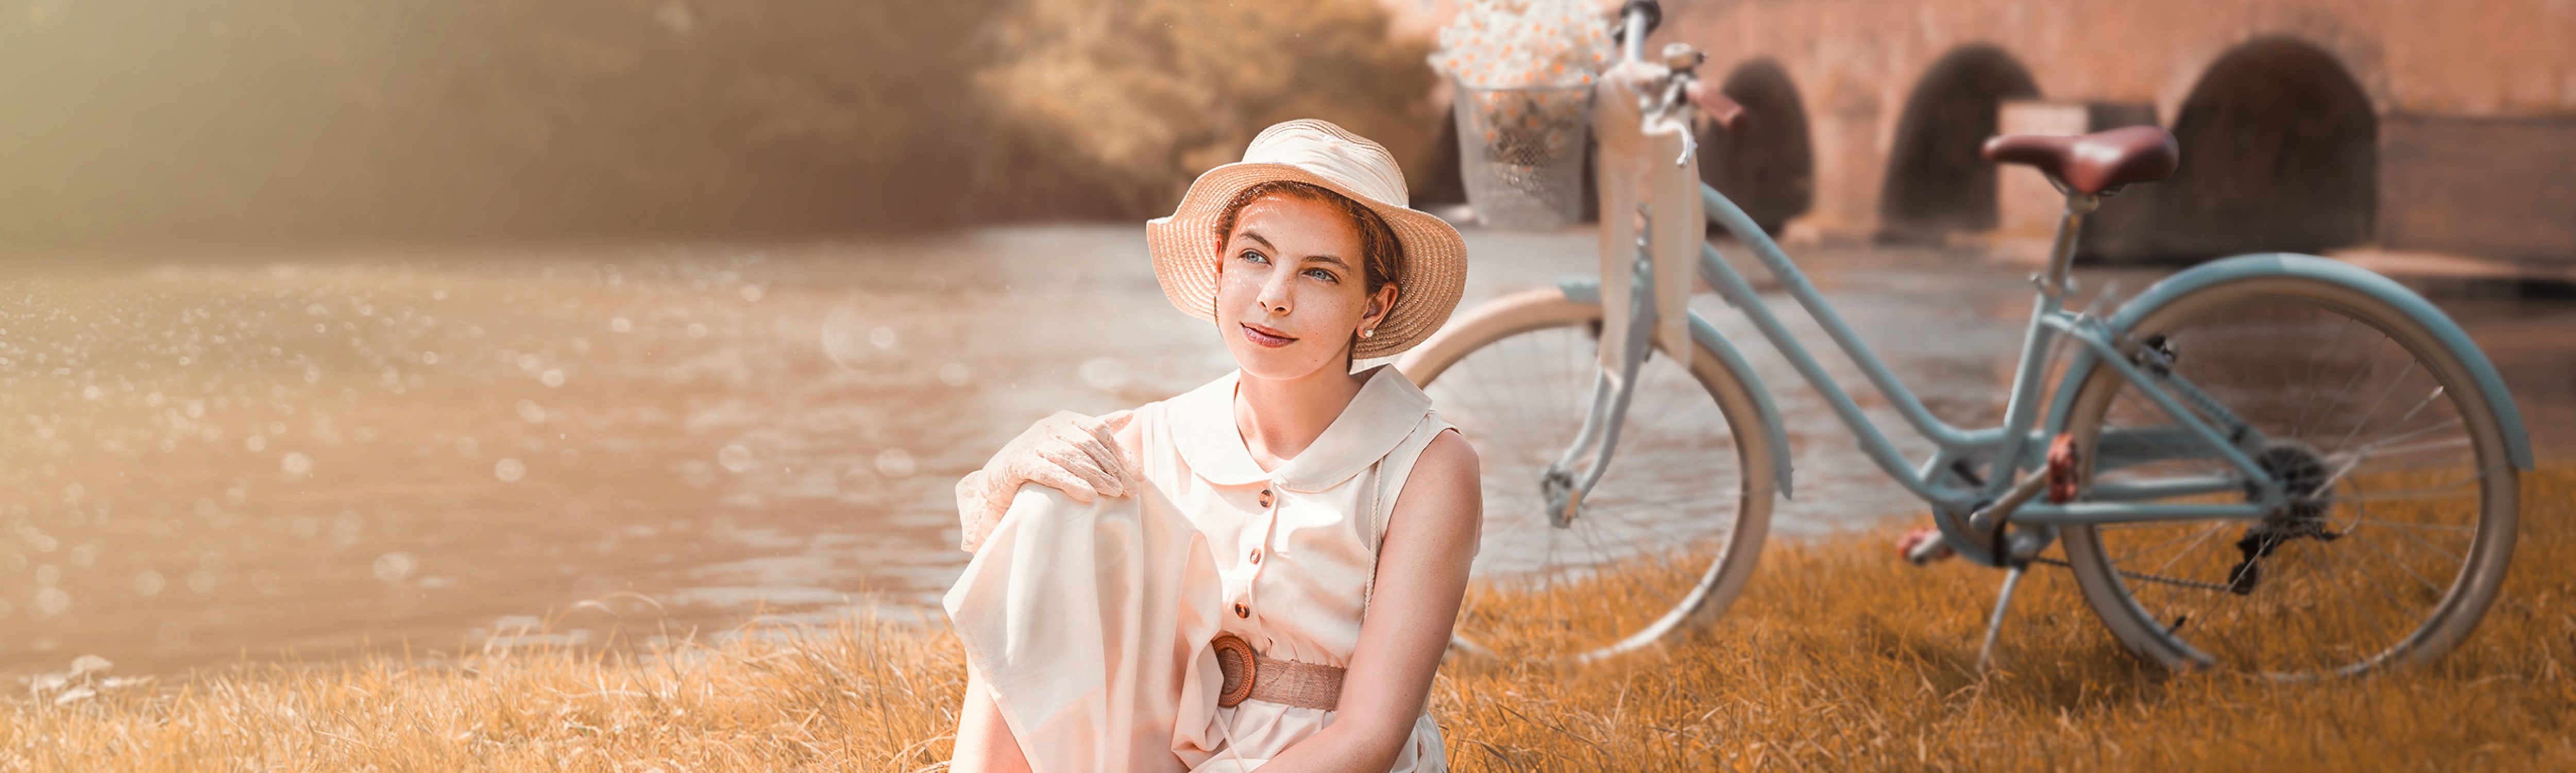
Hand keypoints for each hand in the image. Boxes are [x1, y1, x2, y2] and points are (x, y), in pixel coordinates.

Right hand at [955, 409, 1136, 552]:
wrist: (996, 481)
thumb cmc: (1039, 462)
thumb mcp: (1069, 443)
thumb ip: (1097, 429)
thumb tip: (1130, 415)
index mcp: (1064, 419)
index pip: (1099, 431)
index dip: (1120, 453)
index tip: (1138, 475)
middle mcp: (1048, 426)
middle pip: (1087, 446)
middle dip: (1112, 469)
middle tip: (1131, 490)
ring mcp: (1032, 443)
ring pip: (1071, 458)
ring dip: (1097, 477)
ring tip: (1115, 493)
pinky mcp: (1018, 463)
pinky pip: (1049, 472)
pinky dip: (1071, 483)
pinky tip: (1088, 496)